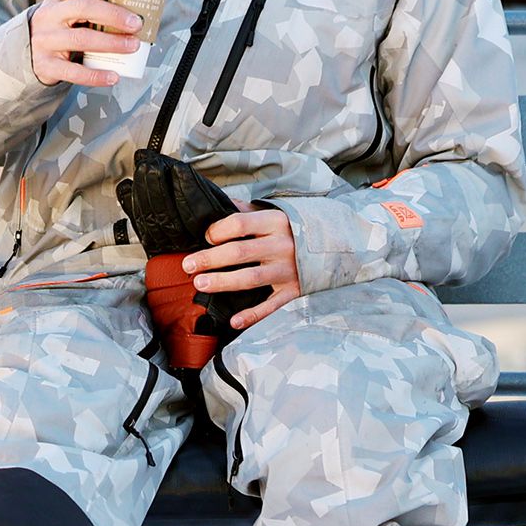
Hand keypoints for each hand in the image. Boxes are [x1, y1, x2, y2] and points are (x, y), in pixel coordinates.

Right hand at [28, 0, 144, 88]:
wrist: (24, 54)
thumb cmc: (57, 29)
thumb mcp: (64, 11)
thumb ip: (89, 7)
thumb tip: (134, 9)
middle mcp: (49, 16)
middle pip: (82, 8)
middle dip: (113, 14)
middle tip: (136, 23)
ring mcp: (45, 41)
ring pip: (81, 39)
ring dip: (111, 43)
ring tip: (132, 45)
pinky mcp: (46, 65)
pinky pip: (73, 71)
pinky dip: (96, 75)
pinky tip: (113, 76)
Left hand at [187, 207, 302, 329]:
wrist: (338, 243)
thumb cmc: (293, 228)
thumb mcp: (274, 213)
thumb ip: (245, 211)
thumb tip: (215, 203)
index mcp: (275, 222)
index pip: (239, 223)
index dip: (217, 231)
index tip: (205, 237)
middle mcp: (282, 245)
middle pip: (239, 252)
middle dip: (210, 259)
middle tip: (188, 265)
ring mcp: (288, 270)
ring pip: (251, 278)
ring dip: (223, 282)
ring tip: (200, 284)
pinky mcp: (294, 290)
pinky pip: (271, 305)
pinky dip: (253, 315)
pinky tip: (234, 321)